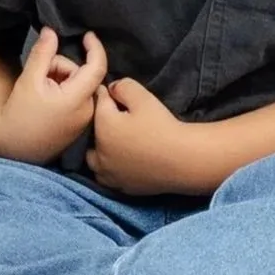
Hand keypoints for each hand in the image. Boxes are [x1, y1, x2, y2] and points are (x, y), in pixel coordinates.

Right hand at [0, 28, 108, 163]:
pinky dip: (64, 93)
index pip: (97, 67)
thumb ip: (43, 52)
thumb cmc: (20, 113)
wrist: (13, 148)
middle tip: (40, 75)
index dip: (95, 47)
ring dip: (61, 80)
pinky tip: (46, 101)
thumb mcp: (29, 79)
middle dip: (62, 68)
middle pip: (82, 75)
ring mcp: (84, 122)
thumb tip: (51, 31)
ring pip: (78, 86)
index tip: (87, 34)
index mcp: (78, 99)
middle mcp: (87, 111)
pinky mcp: (79, 128)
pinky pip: (77, 99)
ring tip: (40, 91)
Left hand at [87, 76, 201, 196]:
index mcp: (103, 126)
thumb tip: (111, 89)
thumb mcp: (143, 96)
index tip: (114, 92)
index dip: (106, 94)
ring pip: (93, 159)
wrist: (182, 160)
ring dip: (99, 149)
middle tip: (117, 117)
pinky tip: (122, 162)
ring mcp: (109, 173)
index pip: (98, 102)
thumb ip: (123, 87)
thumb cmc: (162, 126)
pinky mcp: (121, 187)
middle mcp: (100, 152)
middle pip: (92, 132)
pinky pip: (106, 177)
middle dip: (100, 122)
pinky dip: (109, 168)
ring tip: (114, 142)